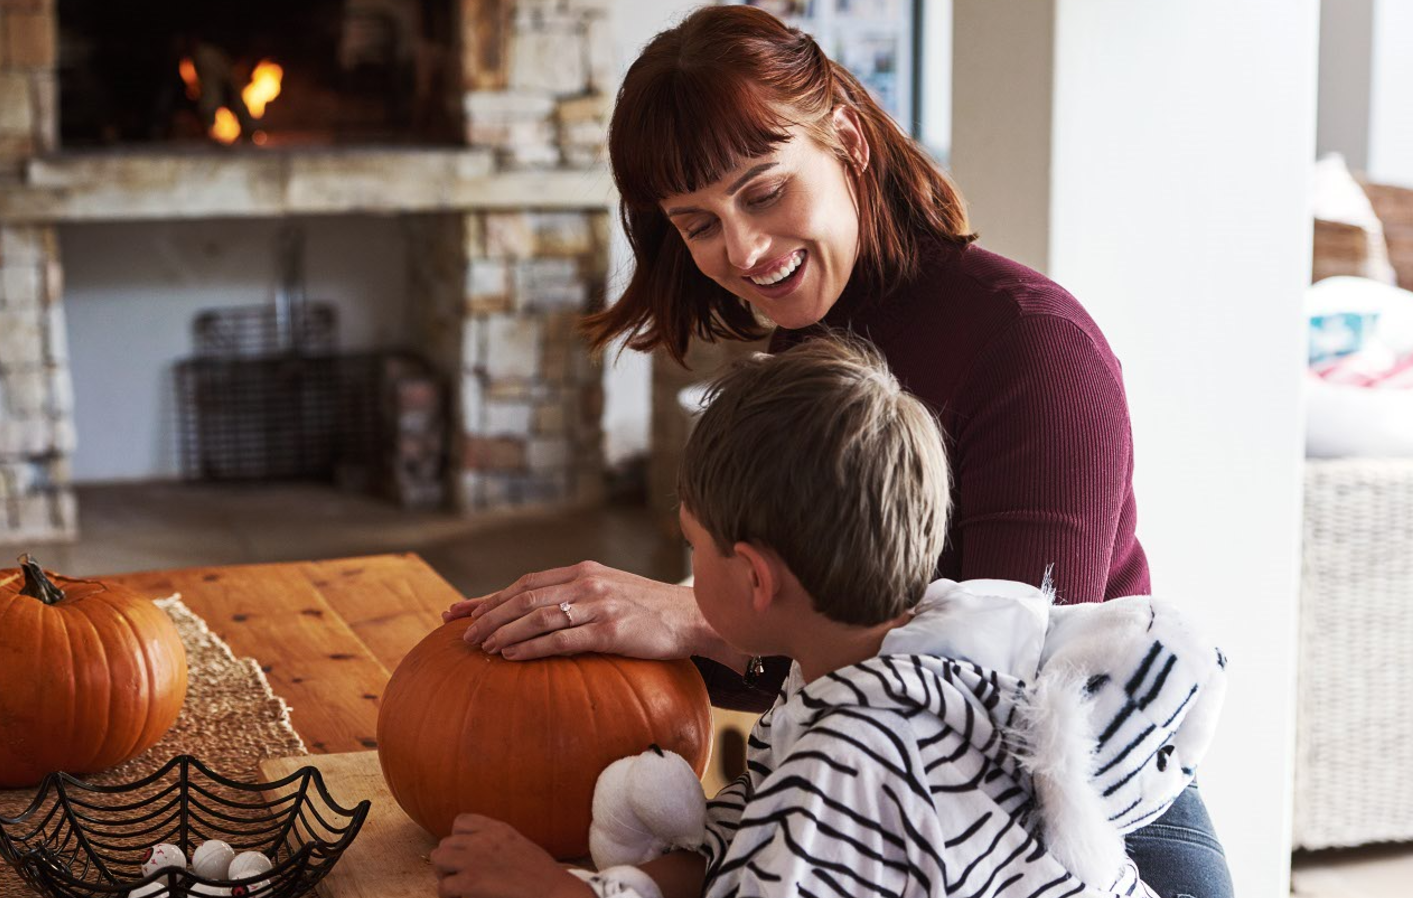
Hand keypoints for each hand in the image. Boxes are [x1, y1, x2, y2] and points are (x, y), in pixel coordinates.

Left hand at [430, 814, 591, 897]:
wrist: (553, 890)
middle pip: (446, 842)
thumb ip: (498, 843)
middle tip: (458, 875)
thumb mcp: (520, 845)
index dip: (457, 839)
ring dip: (444, 874)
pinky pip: (443, 886)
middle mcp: (483, 839)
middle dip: (449, 860)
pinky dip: (447, 895)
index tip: (464, 854)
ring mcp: (474, 859)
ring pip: (438, 859)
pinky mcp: (470, 881)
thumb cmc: (542, 874)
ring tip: (455, 885)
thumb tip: (483, 854)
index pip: (461, 821)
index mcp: (497, 829)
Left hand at [441, 561, 708, 661]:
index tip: (458, 613)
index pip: (525, 583)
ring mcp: (599, 605)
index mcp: (583, 571)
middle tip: (464, 637)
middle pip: (524, 598)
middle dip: (489, 617)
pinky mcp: (611, 630)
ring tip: (481, 648)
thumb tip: (535, 616)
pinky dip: (531, 648)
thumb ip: (575, 597)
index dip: (488, 598)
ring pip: (538, 616)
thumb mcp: (609, 593)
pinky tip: (510, 657)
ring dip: (504, 632)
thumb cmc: (647, 611)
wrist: (692, 618)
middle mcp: (587, 583)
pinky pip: (562, 639)